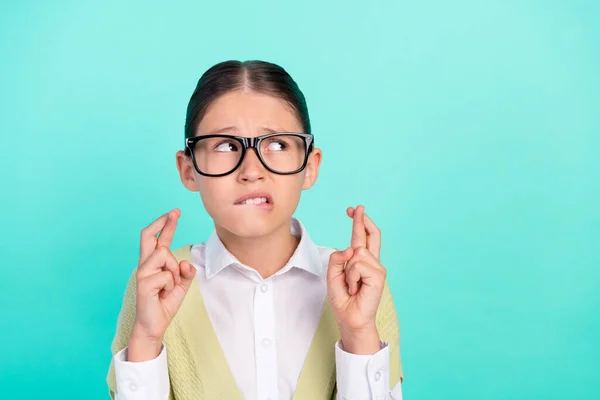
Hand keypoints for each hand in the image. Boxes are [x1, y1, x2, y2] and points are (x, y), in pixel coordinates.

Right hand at [128, 209, 195, 360]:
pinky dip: (172, 285)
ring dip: (174, 270)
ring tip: (170, 286)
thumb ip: (186, 273)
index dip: (166, 224)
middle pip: (148, 235)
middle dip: (162, 222)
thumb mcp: (182, 286)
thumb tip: (185, 262)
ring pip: (164, 253)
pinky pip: (167, 275)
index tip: (175, 211)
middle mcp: (146, 264)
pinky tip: (163, 294)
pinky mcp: (143, 283)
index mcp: (155, 263)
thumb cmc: (164, 304)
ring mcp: (142, 272)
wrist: (154, 325)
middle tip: (174, 212)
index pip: (159, 239)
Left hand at [327, 205, 386, 353]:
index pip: (362, 238)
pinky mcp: (379, 276)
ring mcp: (377, 268)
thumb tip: (351, 248)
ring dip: (348, 271)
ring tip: (351, 286)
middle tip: (356, 207)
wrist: (350, 319)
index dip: (359, 222)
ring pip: (357, 252)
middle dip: (361, 220)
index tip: (353, 209)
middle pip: (370, 235)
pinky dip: (351, 277)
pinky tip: (356, 288)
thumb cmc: (343, 299)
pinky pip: (357, 265)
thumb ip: (337, 259)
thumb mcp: (333, 276)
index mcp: (361, 261)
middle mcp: (371, 262)